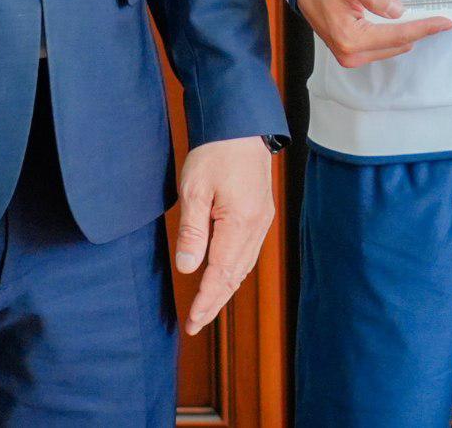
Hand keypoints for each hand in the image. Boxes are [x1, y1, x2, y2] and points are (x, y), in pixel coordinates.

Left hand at [173, 136, 275, 335]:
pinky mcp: (262, 213)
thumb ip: (192, 231)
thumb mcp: (195, 189)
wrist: (242, 126)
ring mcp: (262, 220)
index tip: (192, 321)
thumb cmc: (216, 153)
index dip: (206, 300)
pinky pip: (249, 252)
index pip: (221, 273)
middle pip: (236, 275)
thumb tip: (189, 268)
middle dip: (215, 302)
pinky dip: (235, 271)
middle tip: (196, 324)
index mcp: (240, 222)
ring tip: (207, 308)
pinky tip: (224, 278)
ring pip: (244, 266)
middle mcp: (256, 226)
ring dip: (225, 290)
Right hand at [296, 0, 451, 67]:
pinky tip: (405, 21)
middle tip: (440, 17)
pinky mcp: (352, 50)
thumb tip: (397, 11)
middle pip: (397, 43)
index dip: (423, 29)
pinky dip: (395, 34)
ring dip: (408, 32)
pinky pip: (382, 44)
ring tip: (426, 18)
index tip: (444, 23)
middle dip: (418, 31)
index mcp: (350, 38)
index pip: (398, 35)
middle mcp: (351, 53)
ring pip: (391, 45)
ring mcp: (351, 54)